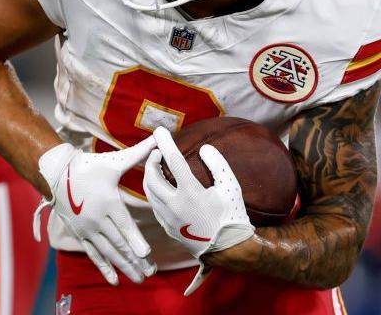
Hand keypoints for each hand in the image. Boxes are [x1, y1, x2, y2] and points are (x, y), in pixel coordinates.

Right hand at [34, 137, 156, 284]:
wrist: (56, 174)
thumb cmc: (88, 166)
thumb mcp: (114, 161)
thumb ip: (138, 153)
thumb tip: (158, 138)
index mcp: (108, 202)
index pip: (124, 225)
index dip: (135, 239)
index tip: (146, 254)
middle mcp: (97, 219)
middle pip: (118, 243)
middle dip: (135, 260)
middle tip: (150, 273)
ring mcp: (87, 229)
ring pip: (108, 252)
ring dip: (124, 266)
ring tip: (139, 278)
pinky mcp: (80, 234)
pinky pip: (93, 254)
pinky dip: (104, 268)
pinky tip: (115, 280)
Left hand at [142, 127, 254, 294]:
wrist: (228, 249)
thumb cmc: (232, 216)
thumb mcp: (231, 187)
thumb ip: (217, 164)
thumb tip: (204, 149)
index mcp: (191, 193)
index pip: (173, 161)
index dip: (165, 143)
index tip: (159, 130)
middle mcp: (175, 205)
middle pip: (152, 177)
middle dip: (150, 161)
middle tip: (156, 151)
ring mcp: (169, 218)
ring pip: (149, 192)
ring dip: (149, 176)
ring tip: (155, 166)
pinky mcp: (168, 227)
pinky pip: (154, 205)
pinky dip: (153, 192)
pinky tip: (159, 187)